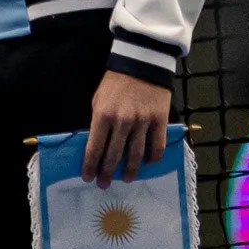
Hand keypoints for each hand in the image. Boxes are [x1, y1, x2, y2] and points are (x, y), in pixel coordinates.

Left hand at [83, 71, 170, 186]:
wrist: (141, 64)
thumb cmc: (115, 83)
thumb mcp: (98, 100)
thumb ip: (97, 122)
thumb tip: (96, 144)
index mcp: (103, 116)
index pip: (94, 148)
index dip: (90, 165)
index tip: (87, 178)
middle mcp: (122, 121)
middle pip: (114, 155)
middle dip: (107, 173)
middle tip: (103, 185)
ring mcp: (143, 122)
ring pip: (136, 154)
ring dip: (129, 170)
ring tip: (126, 179)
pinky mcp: (160, 120)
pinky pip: (157, 146)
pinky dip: (153, 158)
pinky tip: (148, 163)